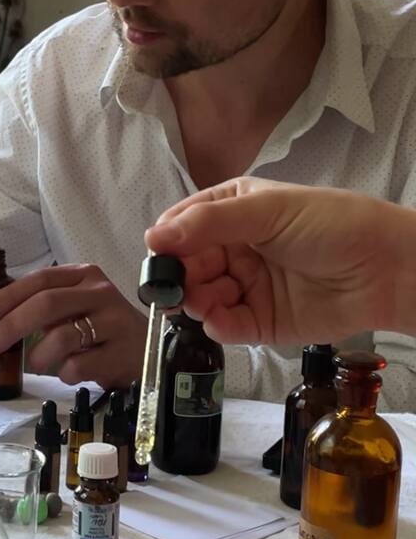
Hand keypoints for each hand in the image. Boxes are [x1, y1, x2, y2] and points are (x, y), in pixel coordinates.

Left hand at [0, 264, 147, 389]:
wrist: (148, 352)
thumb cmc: (104, 329)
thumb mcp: (78, 305)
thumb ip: (46, 306)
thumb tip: (0, 319)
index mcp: (86, 276)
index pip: (41, 279)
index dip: (10, 296)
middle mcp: (101, 293)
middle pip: (48, 304)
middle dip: (13, 324)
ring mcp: (114, 323)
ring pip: (62, 337)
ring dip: (38, 355)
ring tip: (35, 364)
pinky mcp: (121, 353)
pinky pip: (77, 365)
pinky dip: (63, 373)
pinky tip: (69, 372)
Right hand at [145, 177, 405, 347]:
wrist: (385, 269)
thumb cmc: (332, 224)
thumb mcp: (267, 211)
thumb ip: (209, 223)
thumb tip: (153, 237)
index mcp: (234, 211)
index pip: (184, 226)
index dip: (168, 241)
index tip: (158, 254)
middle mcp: (236, 248)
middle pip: (188, 266)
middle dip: (180, 277)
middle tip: (177, 286)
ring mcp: (247, 286)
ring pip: (202, 298)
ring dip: (197, 301)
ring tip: (204, 301)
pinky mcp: (261, 323)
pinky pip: (226, 326)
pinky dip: (218, 325)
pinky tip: (220, 319)